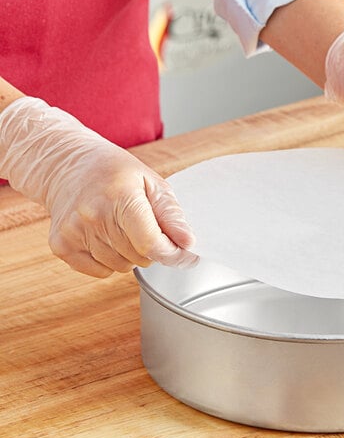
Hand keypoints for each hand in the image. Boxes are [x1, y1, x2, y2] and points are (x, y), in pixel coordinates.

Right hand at [0, 97, 197, 276]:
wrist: (66, 166)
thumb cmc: (113, 173)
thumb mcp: (151, 183)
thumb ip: (172, 215)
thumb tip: (188, 243)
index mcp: (120, 195)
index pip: (151, 242)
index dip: (173, 254)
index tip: (185, 255)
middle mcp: (93, 214)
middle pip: (139, 257)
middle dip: (152, 249)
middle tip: (147, 227)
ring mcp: (74, 232)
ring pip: (121, 267)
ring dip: (131, 255)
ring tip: (122, 228)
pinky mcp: (61, 246)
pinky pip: (101, 272)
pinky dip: (110, 261)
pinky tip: (105, 237)